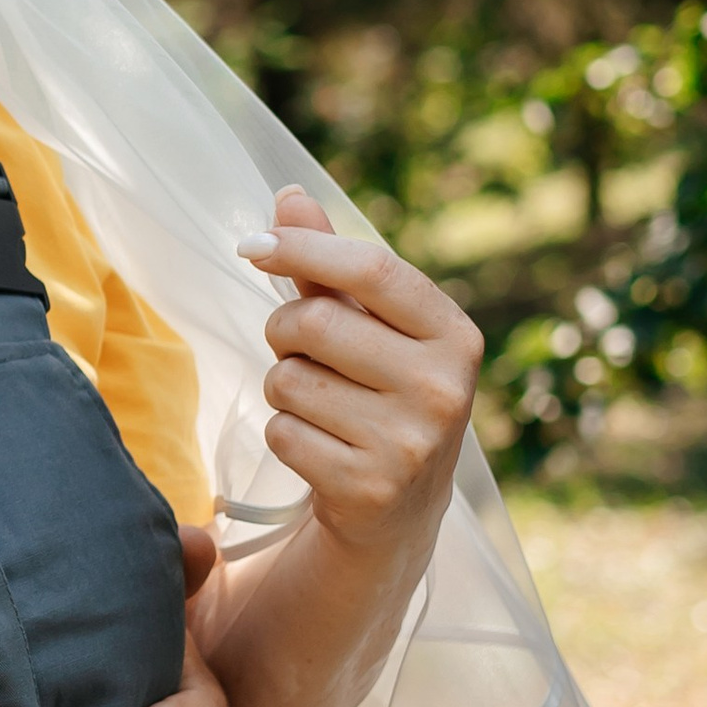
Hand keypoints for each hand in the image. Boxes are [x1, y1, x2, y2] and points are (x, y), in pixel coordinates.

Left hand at [239, 191, 481, 555]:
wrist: (398, 511)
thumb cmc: (378, 396)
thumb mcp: (370, 329)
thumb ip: (329, 265)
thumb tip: (288, 195)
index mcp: (454, 335)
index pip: (372, 268)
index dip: (304, 247)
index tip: (252, 244)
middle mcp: (444, 388)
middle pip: (314, 322)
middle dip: (284, 330)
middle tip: (300, 351)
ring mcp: (410, 443)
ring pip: (289, 380)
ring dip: (283, 388)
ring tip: (321, 406)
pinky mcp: (369, 488)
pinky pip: (282, 433)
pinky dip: (284, 434)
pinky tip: (320, 448)